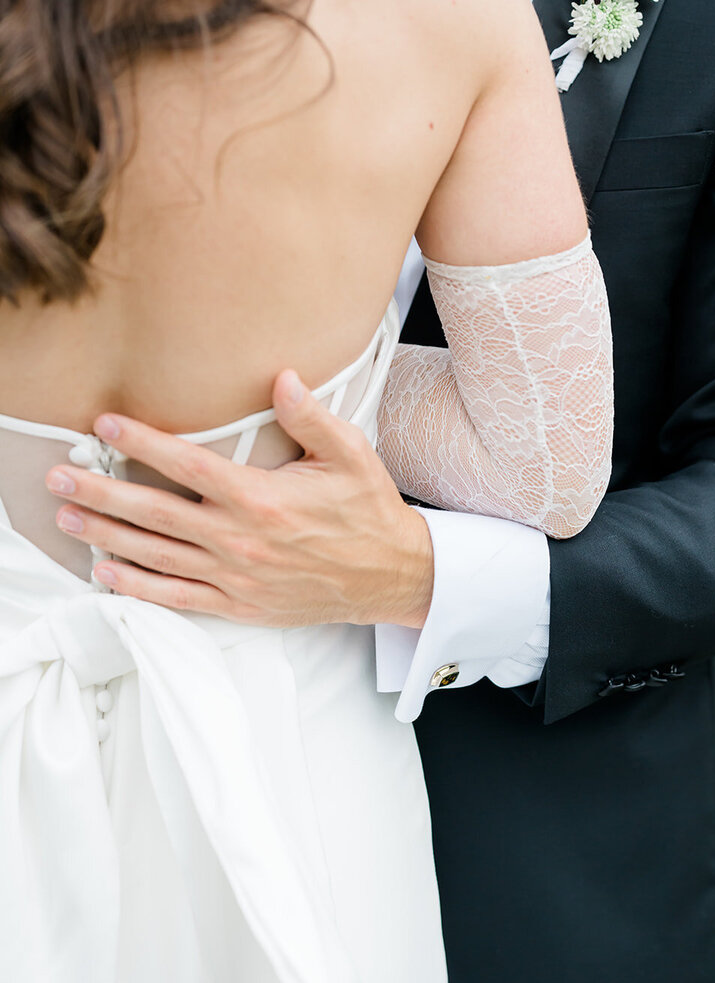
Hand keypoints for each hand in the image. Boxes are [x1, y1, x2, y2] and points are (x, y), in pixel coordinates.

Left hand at [45, 372, 433, 628]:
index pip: (187, 465)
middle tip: (58, 478)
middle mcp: (240, 538)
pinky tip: (106, 572)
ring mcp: (235, 576)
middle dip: (100, 493)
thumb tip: (281, 377)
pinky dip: (138, 587)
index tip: (105, 427)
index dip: (141, 444)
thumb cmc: (368, 512)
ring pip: (156, 555)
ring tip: (66, 520)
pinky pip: (177, 597)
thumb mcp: (351, 455)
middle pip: (154, 513)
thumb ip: (312, 416)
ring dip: (106, 536)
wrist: (390, 577)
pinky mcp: (239, 605)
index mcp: (261, 498)